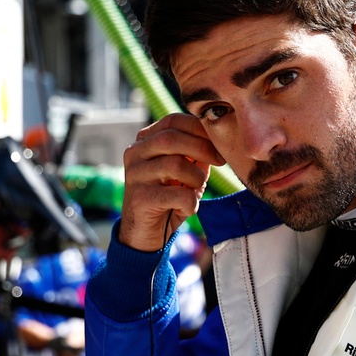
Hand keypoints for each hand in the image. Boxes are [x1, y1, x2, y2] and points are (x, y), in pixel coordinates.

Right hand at [120, 113, 225, 251]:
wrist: (145, 234)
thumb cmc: (169, 199)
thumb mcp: (185, 172)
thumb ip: (197, 154)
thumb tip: (217, 140)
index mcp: (145, 141)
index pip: (173, 121)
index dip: (199, 128)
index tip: (218, 144)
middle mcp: (135, 154)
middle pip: (171, 138)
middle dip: (202, 148)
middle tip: (220, 160)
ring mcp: (134, 175)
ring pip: (174, 165)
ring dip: (196, 178)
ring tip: (195, 190)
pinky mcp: (140, 198)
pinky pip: (177, 195)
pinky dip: (190, 203)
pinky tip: (186, 209)